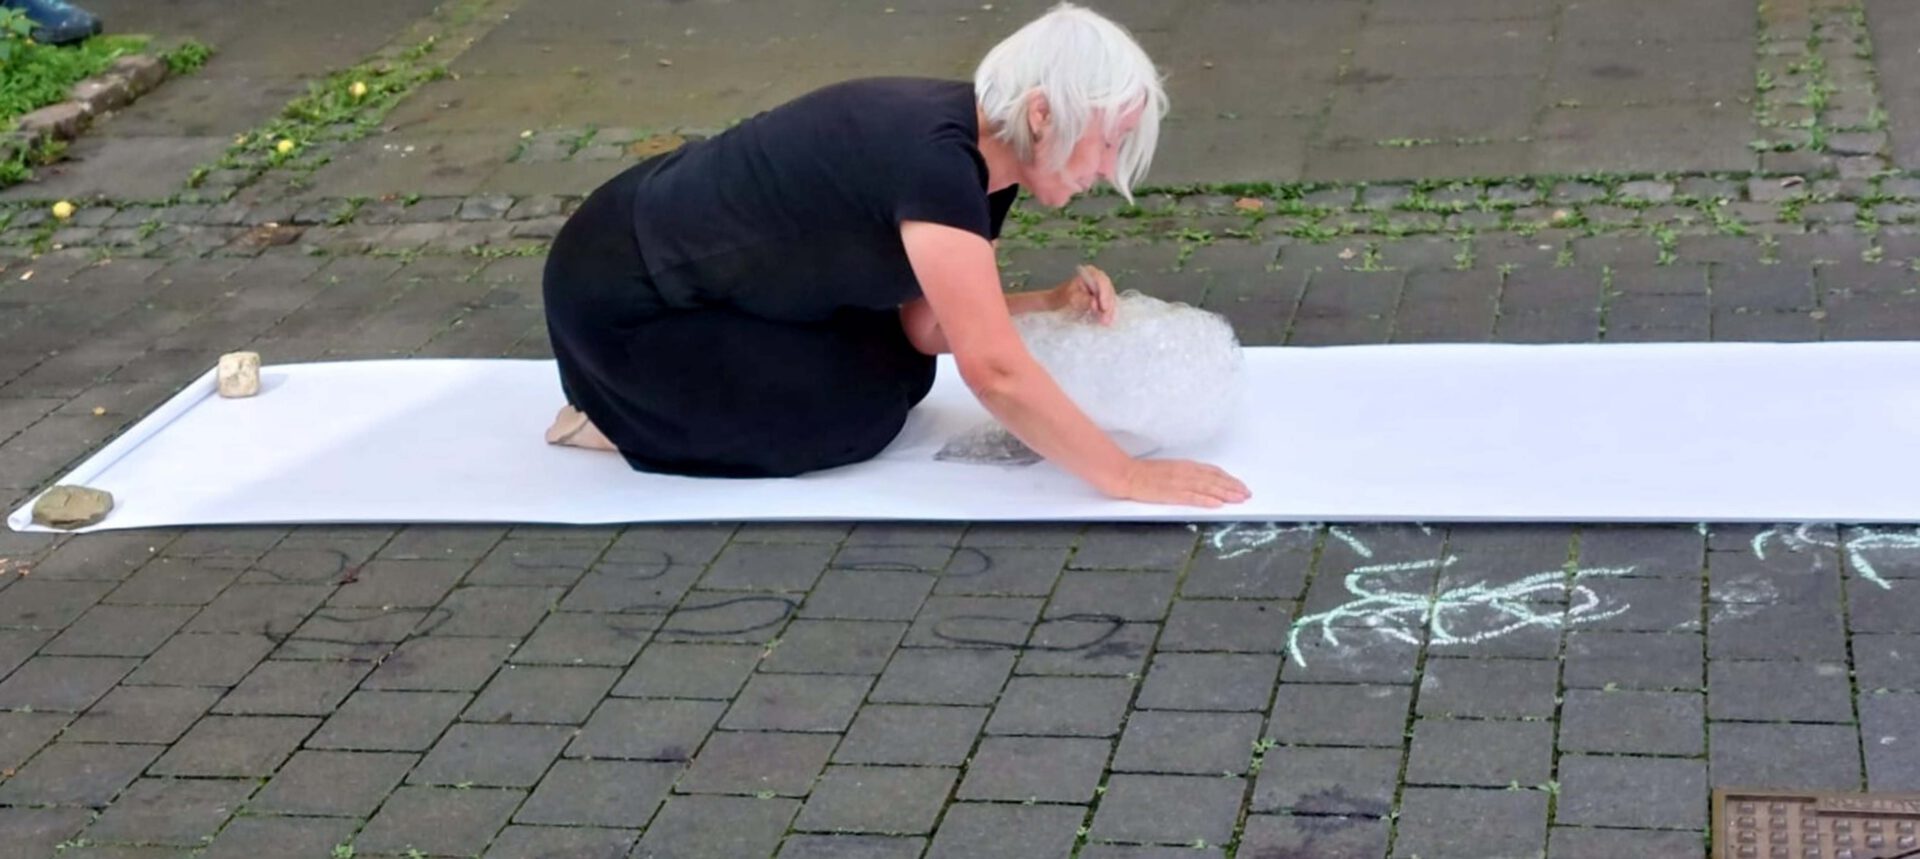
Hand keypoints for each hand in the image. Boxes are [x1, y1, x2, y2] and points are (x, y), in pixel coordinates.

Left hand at [1052, 264, 1117, 324]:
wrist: (1055, 304)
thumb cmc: (1061, 298)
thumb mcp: (1070, 298)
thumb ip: (1083, 299)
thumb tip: (1095, 302)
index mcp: (1089, 273)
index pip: (1101, 281)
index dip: (1105, 293)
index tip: (1103, 307)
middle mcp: (1097, 279)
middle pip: (1108, 290)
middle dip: (1108, 305)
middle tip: (1106, 319)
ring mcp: (1100, 289)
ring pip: (1110, 298)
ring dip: (1109, 311)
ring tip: (1106, 323)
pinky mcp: (1101, 298)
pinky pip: (1108, 305)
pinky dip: (1108, 313)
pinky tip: (1108, 321)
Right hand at [1108, 458, 1250, 507]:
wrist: (1125, 473)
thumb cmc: (1144, 472)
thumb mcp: (1169, 468)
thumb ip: (1185, 472)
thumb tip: (1201, 479)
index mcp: (1185, 466)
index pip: (1213, 471)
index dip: (1228, 478)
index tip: (1240, 485)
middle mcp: (1185, 472)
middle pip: (1214, 479)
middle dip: (1233, 487)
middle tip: (1247, 494)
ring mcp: (1178, 483)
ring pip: (1207, 488)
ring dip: (1225, 494)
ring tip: (1239, 499)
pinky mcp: (1170, 493)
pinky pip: (1192, 497)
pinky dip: (1206, 501)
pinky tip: (1217, 505)